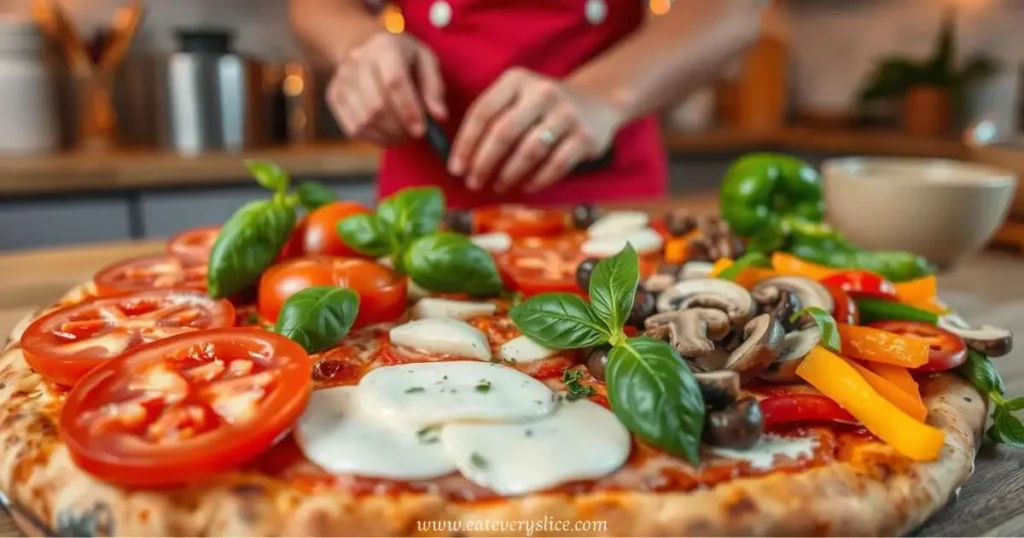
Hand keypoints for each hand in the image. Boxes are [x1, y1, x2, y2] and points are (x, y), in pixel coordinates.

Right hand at [326, 32, 445, 145]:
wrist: (367, 48)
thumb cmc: (404, 59)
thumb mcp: (426, 62)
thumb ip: (434, 88)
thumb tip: (439, 117)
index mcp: (384, 47)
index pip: (393, 81)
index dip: (408, 109)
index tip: (421, 130)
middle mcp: (358, 60)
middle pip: (376, 104)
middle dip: (398, 127)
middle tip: (414, 136)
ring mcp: (342, 78)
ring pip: (363, 120)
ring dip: (387, 136)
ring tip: (403, 136)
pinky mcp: (334, 96)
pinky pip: (353, 128)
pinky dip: (373, 139)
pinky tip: (387, 135)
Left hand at [449, 68, 623, 193]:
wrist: (597, 104)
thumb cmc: (543, 108)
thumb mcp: (518, 99)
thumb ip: (492, 119)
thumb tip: (461, 159)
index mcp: (517, 80)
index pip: (483, 111)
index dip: (465, 143)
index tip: (456, 168)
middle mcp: (542, 92)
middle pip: (503, 132)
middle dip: (483, 162)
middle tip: (473, 182)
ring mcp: (566, 114)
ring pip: (529, 151)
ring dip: (508, 174)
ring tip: (498, 185)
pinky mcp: (584, 137)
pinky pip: (555, 165)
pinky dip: (537, 180)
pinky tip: (525, 186)